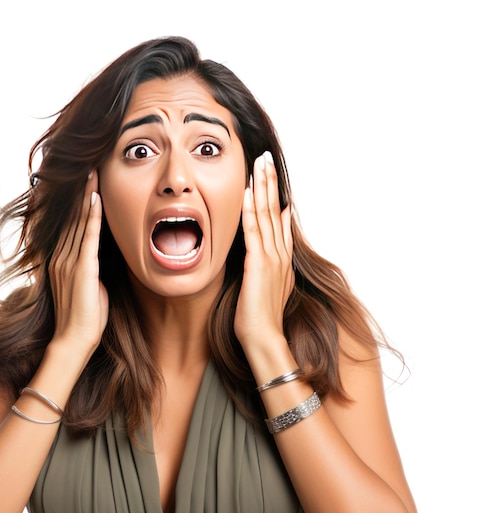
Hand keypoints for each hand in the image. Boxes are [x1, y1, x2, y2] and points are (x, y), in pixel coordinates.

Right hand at [48, 172, 108, 353]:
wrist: (74, 340)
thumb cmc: (85, 317)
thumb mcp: (88, 287)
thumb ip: (91, 269)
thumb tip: (101, 259)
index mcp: (61, 261)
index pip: (70, 225)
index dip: (78, 203)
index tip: (86, 183)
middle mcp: (61, 257)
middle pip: (72, 217)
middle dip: (81, 192)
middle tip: (88, 167)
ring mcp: (69, 262)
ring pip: (78, 222)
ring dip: (86, 196)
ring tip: (92, 173)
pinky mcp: (81, 269)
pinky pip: (87, 237)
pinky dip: (91, 216)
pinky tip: (96, 199)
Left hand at [234, 152, 294, 354]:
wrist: (265, 338)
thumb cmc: (261, 319)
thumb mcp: (270, 287)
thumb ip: (271, 265)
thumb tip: (267, 249)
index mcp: (281, 259)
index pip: (279, 221)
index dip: (275, 196)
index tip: (271, 176)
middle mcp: (279, 254)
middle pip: (276, 210)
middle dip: (270, 182)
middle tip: (266, 157)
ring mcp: (271, 257)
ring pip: (267, 214)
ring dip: (263, 187)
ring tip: (260, 163)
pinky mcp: (258, 263)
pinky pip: (254, 230)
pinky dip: (251, 209)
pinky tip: (247, 191)